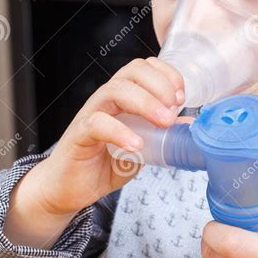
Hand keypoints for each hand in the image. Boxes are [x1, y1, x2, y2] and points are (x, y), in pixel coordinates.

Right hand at [4, 57, 184, 246]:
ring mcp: (91, 114)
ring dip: (146, 102)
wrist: (69, 189)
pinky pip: (97, 123)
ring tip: (164, 123)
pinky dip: (121, 131)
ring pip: (116, 90)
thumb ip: (162, 135)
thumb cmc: (104, 164)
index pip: (144, 68)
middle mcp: (107, 99)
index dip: (167, 75)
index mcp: (123, 98)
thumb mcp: (143, 149)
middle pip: (133, 71)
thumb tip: (189, 124)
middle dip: (160, 85)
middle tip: (174, 109)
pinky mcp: (79, 134)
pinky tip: (137, 145)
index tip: (182, 97)